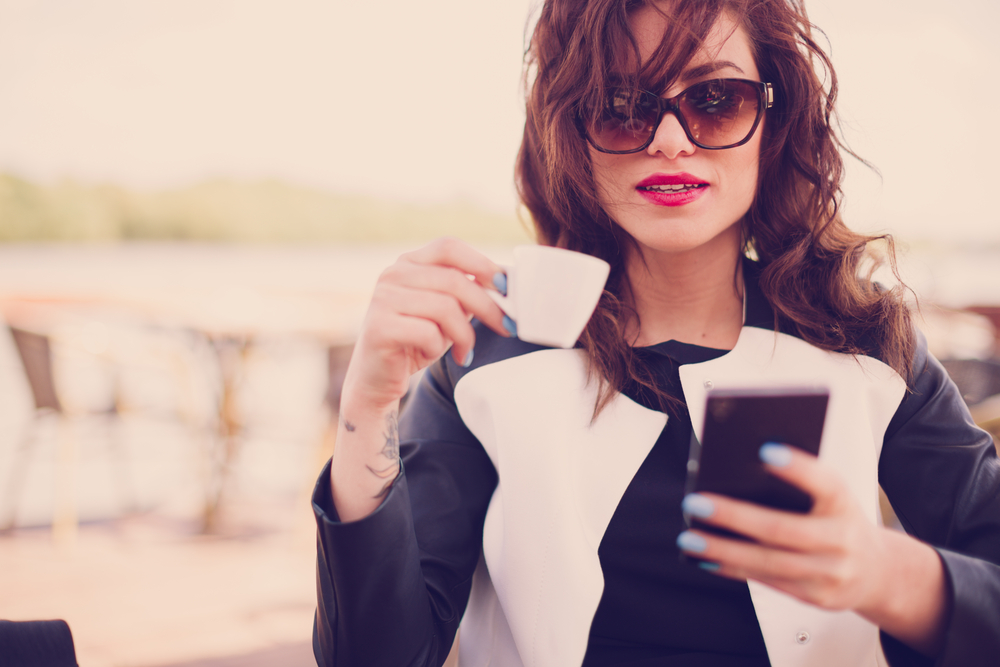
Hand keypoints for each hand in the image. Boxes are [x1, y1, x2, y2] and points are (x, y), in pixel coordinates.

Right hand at [343, 237, 510, 409]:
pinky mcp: (380, 328)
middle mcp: (392, 275)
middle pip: (454, 280)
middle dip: (488, 306)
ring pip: (445, 308)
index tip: (505, 287)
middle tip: (507, 327)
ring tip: (465, 350)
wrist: (377, 379)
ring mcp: (383, 299)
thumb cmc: (415, 342)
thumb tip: (506, 283)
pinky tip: (433, 355)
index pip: (449, 247)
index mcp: (409, 263)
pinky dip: (440, 348)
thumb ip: (467, 293)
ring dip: (465, 335)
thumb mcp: (446, 312)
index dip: (482, 264)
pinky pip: (428, 333)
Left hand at [677, 444, 946, 654]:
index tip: (765, 450)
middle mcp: (841, 539)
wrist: (877, 572)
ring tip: (690, 536)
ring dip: (723, 549)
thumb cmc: (838, 520)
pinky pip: (767, 581)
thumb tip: (739, 470)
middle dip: (734, 516)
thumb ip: (798, 484)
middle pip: (782, 528)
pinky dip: (732, 569)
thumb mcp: (830, 496)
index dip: (797, 468)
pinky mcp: (816, 597)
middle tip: (696, 502)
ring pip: (769, 561)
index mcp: (843, 503)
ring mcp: (831, 573)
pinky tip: (706, 557)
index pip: (825, 482)